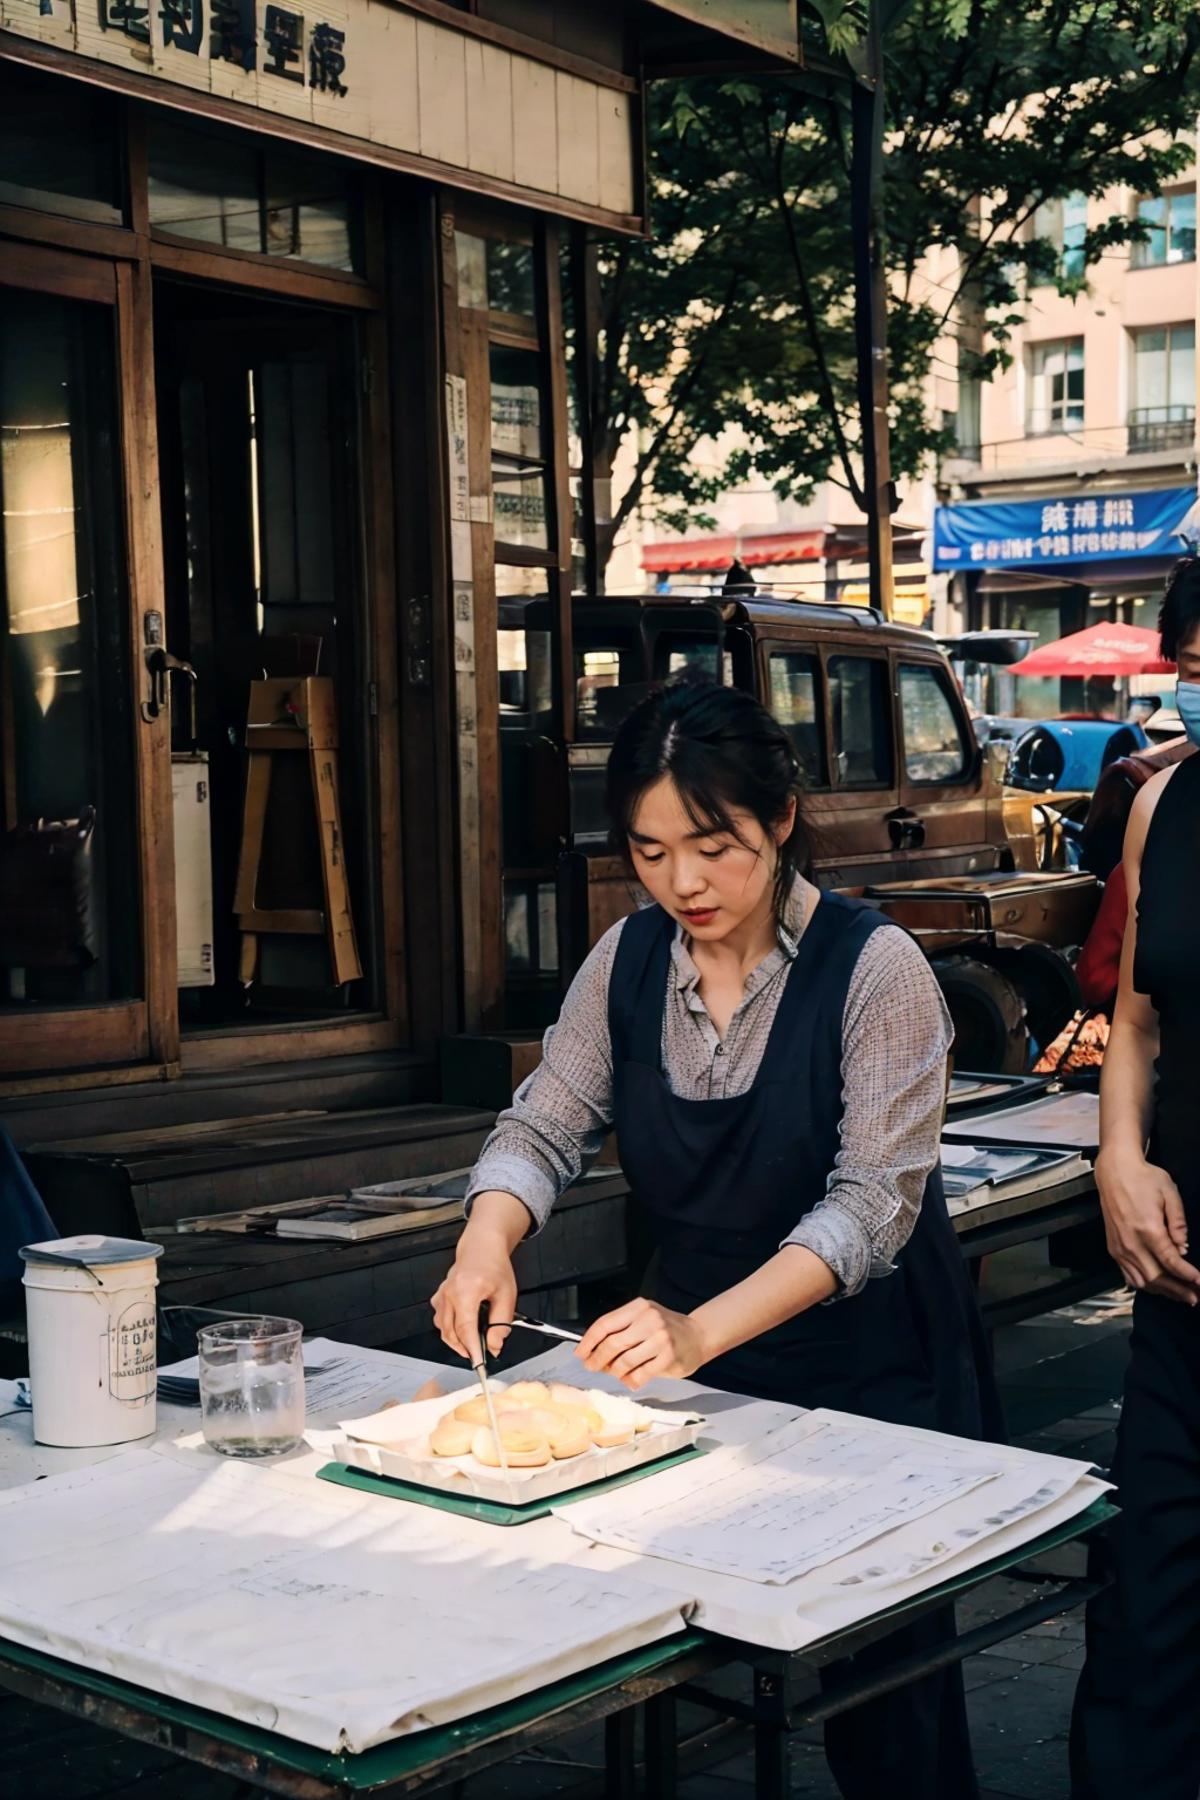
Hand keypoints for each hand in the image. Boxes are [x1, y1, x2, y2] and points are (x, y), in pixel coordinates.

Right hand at [432, 1230, 517, 1364]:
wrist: (481, 1248)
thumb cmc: (494, 1266)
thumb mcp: (507, 1295)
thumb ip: (501, 1323)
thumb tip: (495, 1345)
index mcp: (467, 1290)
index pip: (466, 1329)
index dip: (472, 1350)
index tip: (478, 1364)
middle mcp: (450, 1292)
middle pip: (451, 1332)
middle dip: (465, 1348)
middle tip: (480, 1355)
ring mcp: (442, 1294)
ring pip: (443, 1328)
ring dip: (456, 1341)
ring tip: (472, 1345)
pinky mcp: (439, 1296)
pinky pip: (440, 1319)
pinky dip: (449, 1329)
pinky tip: (462, 1329)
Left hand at [575, 1298, 708, 1389]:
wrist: (698, 1336)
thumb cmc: (666, 1329)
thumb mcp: (643, 1319)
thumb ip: (621, 1330)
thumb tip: (592, 1351)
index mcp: (639, 1307)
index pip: (605, 1324)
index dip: (588, 1341)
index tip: (580, 1353)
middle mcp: (649, 1320)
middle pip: (612, 1343)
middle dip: (597, 1359)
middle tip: (592, 1366)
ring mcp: (660, 1339)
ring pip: (624, 1361)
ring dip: (614, 1372)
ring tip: (615, 1373)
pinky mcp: (668, 1357)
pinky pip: (639, 1374)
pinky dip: (630, 1380)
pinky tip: (631, 1379)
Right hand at [1096, 1148, 1199, 1304]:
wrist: (1115, 1171)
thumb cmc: (1144, 1178)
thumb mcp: (1170, 1193)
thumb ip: (1178, 1223)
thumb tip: (1183, 1248)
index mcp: (1148, 1229)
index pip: (1171, 1262)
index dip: (1187, 1276)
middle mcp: (1131, 1243)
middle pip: (1157, 1278)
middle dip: (1178, 1291)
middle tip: (1195, 1297)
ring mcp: (1120, 1247)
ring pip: (1142, 1281)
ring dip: (1162, 1292)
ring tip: (1180, 1296)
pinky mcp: (1113, 1248)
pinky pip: (1128, 1275)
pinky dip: (1145, 1285)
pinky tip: (1157, 1287)